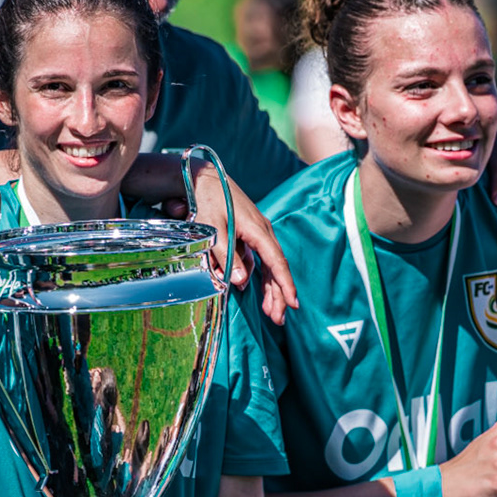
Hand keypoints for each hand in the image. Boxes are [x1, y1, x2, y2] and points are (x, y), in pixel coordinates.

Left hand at [187, 160, 299, 324]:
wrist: (204, 178)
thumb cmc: (207, 201)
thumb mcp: (212, 230)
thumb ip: (226, 256)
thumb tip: (242, 282)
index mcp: (257, 230)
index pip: (276, 262)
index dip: (285, 284)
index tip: (292, 304)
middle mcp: (262, 231)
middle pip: (275, 267)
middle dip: (279, 294)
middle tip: (279, 318)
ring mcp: (256, 231)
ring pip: (268, 264)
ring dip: (269, 287)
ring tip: (270, 311)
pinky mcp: (248, 232)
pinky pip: (258, 257)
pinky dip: (256, 274)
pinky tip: (248, 287)